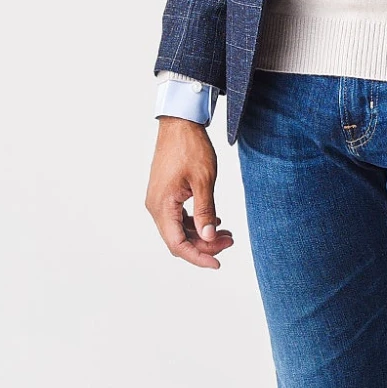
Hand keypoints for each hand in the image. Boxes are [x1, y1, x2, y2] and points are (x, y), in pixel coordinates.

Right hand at [145, 117, 234, 269]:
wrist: (179, 123)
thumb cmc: (190, 148)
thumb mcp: (203, 180)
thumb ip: (205, 211)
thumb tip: (208, 237)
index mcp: (162, 205)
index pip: (177, 244)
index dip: (198, 257)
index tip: (218, 264)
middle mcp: (156, 206)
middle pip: (178, 239)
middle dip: (204, 245)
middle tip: (230, 241)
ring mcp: (159, 200)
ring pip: (179, 229)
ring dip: (201, 234)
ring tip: (226, 233)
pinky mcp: (165, 194)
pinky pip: (178, 217)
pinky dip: (196, 222)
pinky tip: (214, 219)